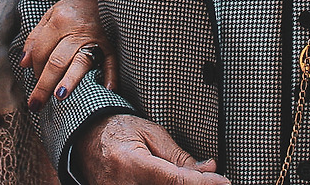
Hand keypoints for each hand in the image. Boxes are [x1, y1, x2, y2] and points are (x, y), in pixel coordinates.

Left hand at [20, 0, 117, 111]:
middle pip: (56, 61)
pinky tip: (107, 90)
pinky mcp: (112, 46)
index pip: (41, 50)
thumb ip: (36, 37)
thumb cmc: (76, 8)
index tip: (34, 78)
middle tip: (35, 104)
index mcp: (60, 20)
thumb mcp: (52, 14)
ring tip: (58, 97)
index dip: (34, 67)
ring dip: (70, 81)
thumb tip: (23, 63)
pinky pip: (111, 63)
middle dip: (43, 85)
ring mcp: (96, 39)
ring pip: (80, 63)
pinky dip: (110, 76)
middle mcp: (77, 31)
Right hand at [79, 115, 229, 184]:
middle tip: (212, 180)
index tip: (224, 181)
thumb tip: (209, 169)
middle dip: (192, 184)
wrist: (85, 140)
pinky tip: (171, 180)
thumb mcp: (151, 133)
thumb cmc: (119, 131)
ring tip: (184, 174)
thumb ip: (179, 156)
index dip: (203, 184)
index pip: (175, 180)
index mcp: (131, 162)